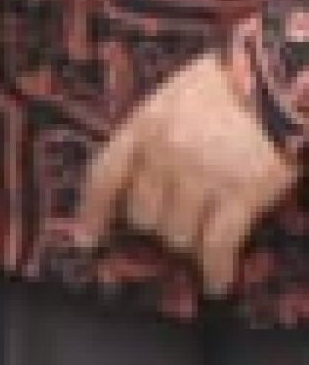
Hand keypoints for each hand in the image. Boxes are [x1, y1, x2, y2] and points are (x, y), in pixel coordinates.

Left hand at [73, 48, 298, 299]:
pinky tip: (217, 285)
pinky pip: (218, 246)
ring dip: (187, 243)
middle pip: (142, 214)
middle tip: (174, 224)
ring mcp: (201, 175)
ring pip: (176, 235)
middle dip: (155, 225)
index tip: (86, 240)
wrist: (278, 79)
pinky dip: (216, 271)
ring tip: (202, 240)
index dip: (92, 212)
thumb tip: (141, 170)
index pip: (105, 176)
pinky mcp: (240, 195)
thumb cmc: (230, 84)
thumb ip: (153, 130)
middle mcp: (164, 153)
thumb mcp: (174, 96)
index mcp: (143, 124)